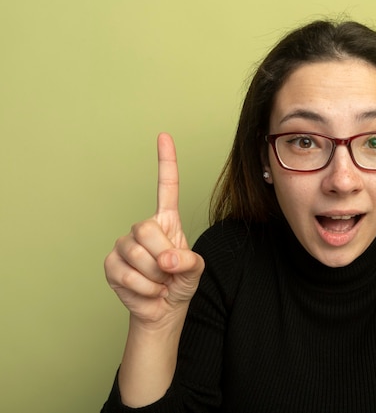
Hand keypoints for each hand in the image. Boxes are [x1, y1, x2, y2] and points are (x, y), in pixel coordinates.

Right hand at [104, 133, 204, 325]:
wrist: (162, 309)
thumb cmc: (180, 283)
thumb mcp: (195, 271)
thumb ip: (189, 262)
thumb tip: (167, 258)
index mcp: (167, 222)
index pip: (167, 188)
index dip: (166, 162)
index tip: (163, 136)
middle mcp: (144, 228)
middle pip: (146, 228)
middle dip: (162, 255)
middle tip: (170, 271)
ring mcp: (124, 245)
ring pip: (136, 254)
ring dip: (154, 276)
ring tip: (159, 281)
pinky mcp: (111, 264)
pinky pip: (125, 273)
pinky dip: (142, 287)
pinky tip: (146, 289)